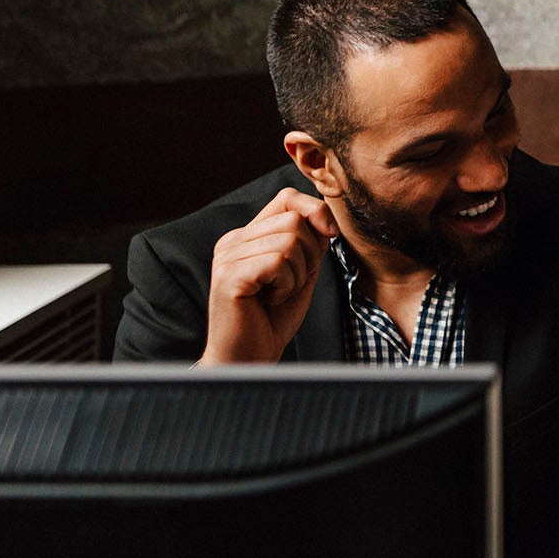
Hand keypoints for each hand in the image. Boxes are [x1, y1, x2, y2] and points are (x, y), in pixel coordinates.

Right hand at [199, 188, 336, 363]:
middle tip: (292, 283)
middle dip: (309, 254)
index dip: (315, 211)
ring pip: (288, 240)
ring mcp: (227, 257)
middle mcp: (233, 241)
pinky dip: (286, 284)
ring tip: (280, 293)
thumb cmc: (273, 319)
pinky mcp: (230, 276)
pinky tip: (272, 300)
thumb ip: (308, 244)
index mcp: (247, 237)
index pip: (286, 199)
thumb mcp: (299, 273)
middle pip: (293, 219)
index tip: (330, 236)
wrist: (250, 358)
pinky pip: (277, 261)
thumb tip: (326, 218)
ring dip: (298, 273)